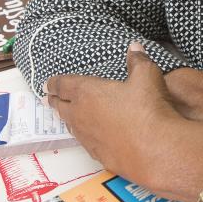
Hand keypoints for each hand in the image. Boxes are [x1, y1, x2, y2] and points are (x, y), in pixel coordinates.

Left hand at [46, 42, 184, 180]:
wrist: (155, 150)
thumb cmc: (147, 109)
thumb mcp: (147, 76)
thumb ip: (138, 60)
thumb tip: (135, 47)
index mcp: (87, 92)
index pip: (63, 84)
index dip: (54, 83)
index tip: (47, 84)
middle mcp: (81, 115)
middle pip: (61, 106)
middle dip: (55, 100)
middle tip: (50, 98)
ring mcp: (88, 137)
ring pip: (70, 126)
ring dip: (66, 118)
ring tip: (65, 115)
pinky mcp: (98, 154)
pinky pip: (84, 142)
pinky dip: (82, 135)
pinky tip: (87, 136)